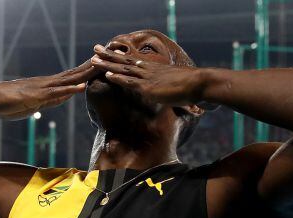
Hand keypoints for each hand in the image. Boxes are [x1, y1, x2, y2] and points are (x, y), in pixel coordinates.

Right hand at [0, 60, 98, 119]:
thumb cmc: (7, 103)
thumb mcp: (35, 103)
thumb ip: (50, 100)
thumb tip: (64, 96)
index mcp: (49, 86)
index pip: (74, 76)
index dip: (90, 70)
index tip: (105, 63)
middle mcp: (48, 83)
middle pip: (76, 74)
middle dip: (94, 67)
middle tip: (111, 56)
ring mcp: (42, 89)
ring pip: (69, 80)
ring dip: (86, 74)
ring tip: (102, 66)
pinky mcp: (35, 97)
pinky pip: (55, 93)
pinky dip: (69, 90)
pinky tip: (82, 87)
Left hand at [89, 45, 215, 108]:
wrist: (199, 84)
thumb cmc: (192, 88)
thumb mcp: (176, 87)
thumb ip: (169, 90)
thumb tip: (169, 94)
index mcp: (155, 69)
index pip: (133, 62)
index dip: (120, 58)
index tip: (109, 52)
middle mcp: (148, 71)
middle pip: (124, 61)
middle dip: (108, 55)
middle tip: (95, 48)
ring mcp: (148, 78)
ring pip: (123, 69)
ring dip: (107, 64)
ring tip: (93, 58)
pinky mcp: (149, 88)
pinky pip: (130, 82)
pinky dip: (118, 78)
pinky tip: (107, 75)